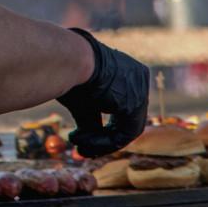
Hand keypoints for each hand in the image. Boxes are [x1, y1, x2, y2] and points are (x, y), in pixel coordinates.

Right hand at [57, 28, 148, 157]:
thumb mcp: (82, 99)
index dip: (103, 127)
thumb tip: (86, 141)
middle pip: (125, 120)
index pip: (122, 107)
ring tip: (74, 142)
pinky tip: (77, 139)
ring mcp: (139, 90)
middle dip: (102, 139)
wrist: (67, 58)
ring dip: (98, 142)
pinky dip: (101, 142)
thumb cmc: (68, 72)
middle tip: (81, 148)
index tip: (82, 136)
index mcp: (128, 70)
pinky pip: (123, 134)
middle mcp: (138, 78)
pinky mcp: (133, 104)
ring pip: (124, 130)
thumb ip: (90, 120)